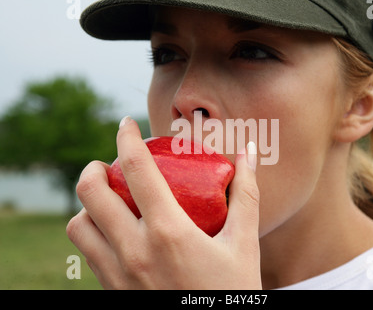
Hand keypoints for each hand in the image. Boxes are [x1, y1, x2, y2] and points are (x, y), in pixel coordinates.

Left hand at [66, 117, 260, 288]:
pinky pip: (87, 253)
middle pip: (90, 192)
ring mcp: (118, 274)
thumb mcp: (245, 243)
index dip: (126, 137)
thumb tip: (249, 153)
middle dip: (94, 167)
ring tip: (108, 198)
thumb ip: (246, 195)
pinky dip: (91, 232)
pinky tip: (114, 231)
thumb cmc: (232, 293)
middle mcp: (134, 250)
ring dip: (87, 204)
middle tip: (109, 163)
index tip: (126, 123)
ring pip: (78, 225)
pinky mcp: (112, 291)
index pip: (137, 168)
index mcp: (168, 232)